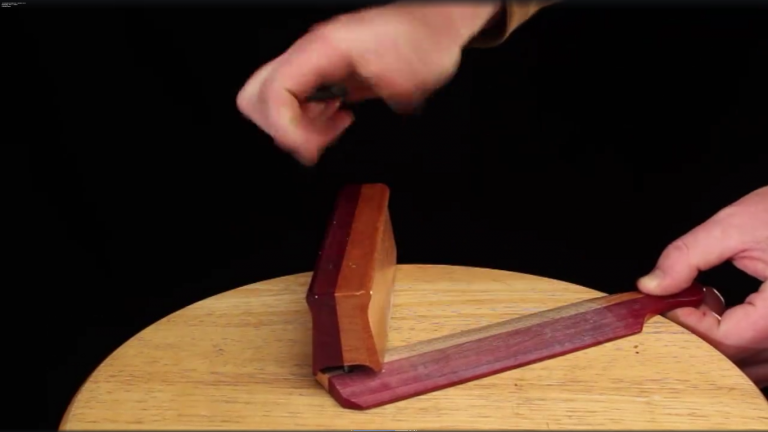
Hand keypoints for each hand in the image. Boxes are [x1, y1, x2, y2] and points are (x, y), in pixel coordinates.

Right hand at [236, 2, 499, 164]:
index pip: (275, 90)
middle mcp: (311, 53)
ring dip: (296, 127)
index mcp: (324, 48)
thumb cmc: (423, 40)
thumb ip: (377, 90)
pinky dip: (308, 121)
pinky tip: (338, 119)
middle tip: (314, 143)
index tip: (309, 150)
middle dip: (280, 128)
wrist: (433, 27)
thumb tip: (347, 109)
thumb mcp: (409, 73)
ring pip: (272, 101)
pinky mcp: (322, 74)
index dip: (284, 128)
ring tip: (332, 129)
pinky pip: (294, 102)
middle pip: (257, 95)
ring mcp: (314, 63)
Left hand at [638, 186, 767, 388]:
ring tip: (700, 300)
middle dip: (696, 334)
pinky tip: (722, 308)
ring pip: (750, 366)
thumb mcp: (737, 224)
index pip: (724, 338)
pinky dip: (736, 341)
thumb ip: (688, 255)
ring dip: (715, 342)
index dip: (685, 323)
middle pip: (735, 361)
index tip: (662, 300)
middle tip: (673, 301)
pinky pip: (762, 357)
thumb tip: (651, 285)